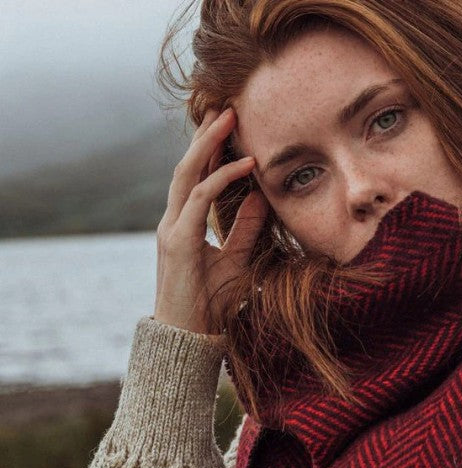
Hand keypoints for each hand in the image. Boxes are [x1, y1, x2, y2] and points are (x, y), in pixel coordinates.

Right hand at [154, 106, 267, 334]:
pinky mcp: (179, 242)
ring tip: (229, 118)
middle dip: (205, 136)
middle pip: (187, 168)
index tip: (232, 129)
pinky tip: (245, 166)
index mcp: (184, 226)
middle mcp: (174, 222)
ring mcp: (172, 230)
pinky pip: (200, 200)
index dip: (211, 152)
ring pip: (188, 175)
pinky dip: (221, 179)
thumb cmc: (210, 305)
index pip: (196, 179)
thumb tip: (262, 198)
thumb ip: (246, 230)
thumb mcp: (237, 261)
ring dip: (209, 145)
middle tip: (226, 107)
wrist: (187, 338)